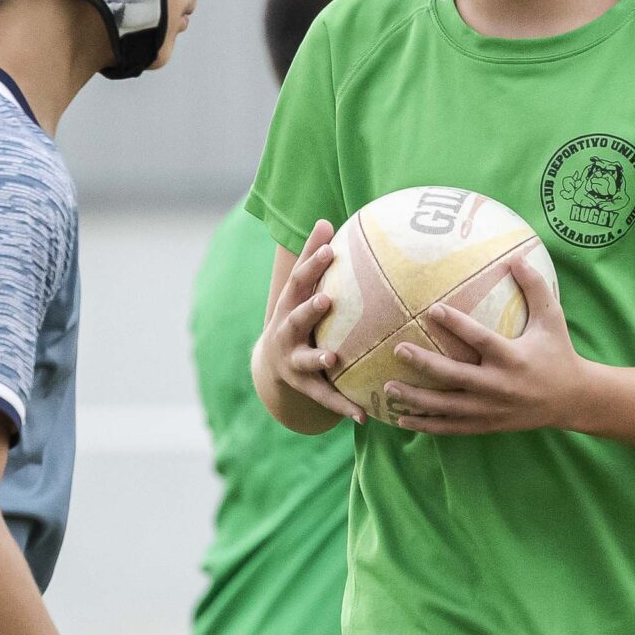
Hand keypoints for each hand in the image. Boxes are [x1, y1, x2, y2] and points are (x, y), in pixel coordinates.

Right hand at [259, 219, 365, 425]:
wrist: (271, 367)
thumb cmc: (297, 318)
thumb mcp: (300, 292)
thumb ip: (313, 260)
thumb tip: (325, 219)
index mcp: (289, 306)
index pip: (299, 282)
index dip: (313, 265)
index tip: (329, 248)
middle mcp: (286, 333)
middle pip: (295, 319)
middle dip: (309, 310)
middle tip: (327, 300)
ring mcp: (293, 361)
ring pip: (305, 361)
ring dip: (318, 359)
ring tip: (333, 360)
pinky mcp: (304, 387)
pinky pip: (325, 397)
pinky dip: (342, 406)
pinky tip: (362, 415)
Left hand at [386, 253, 588, 435]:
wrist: (572, 400)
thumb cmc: (558, 353)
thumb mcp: (552, 319)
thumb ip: (535, 287)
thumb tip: (516, 256)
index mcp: (513, 358)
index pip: (480, 339)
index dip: (456, 324)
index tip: (432, 309)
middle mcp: (499, 385)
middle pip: (455, 376)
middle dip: (424, 364)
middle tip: (397, 349)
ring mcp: (491, 408)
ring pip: (447, 406)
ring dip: (416, 399)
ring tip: (388, 387)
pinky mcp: (487, 424)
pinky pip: (451, 427)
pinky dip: (427, 425)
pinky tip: (401, 418)